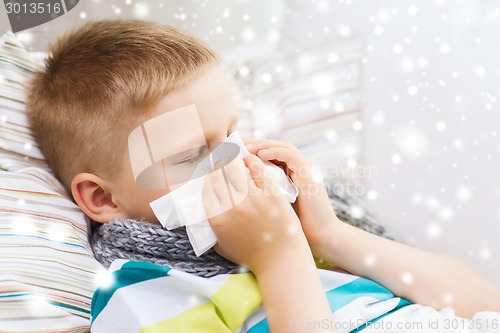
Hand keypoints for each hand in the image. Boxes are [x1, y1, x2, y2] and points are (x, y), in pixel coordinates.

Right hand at [202, 154, 311, 274]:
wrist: (280, 261)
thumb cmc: (250, 255)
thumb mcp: (221, 244)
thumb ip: (210, 227)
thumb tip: (202, 210)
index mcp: (217, 218)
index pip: (206, 187)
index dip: (207, 175)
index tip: (210, 170)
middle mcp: (231, 206)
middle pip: (219, 174)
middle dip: (217, 162)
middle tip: (219, 156)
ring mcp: (252, 199)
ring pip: (236, 168)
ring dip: (233, 159)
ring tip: (233, 155)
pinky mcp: (270, 194)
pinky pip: (257, 169)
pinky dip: (252, 161)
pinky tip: (250, 159)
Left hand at [244, 138, 341, 255]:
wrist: (321, 238)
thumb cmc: (295, 227)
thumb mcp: (272, 205)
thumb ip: (260, 192)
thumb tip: (234, 187)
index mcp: (291, 173)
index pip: (270, 153)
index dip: (251, 150)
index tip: (232, 151)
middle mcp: (299, 168)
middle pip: (275, 147)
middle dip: (254, 143)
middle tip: (235, 143)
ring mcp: (306, 169)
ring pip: (282, 147)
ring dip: (262, 145)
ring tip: (245, 147)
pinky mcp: (309, 174)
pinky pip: (291, 156)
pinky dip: (274, 152)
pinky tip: (259, 155)